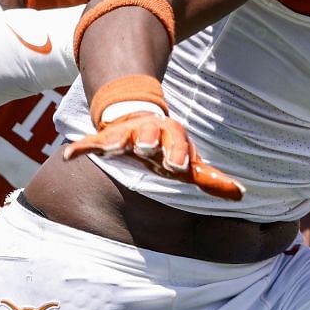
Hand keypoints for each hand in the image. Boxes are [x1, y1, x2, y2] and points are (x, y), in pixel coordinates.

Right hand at [62, 111, 245, 200]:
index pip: (178, 143)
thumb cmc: (167, 147)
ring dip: (117, 141)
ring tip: (111, 148)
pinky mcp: (104, 138)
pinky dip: (79, 149)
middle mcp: (149, 133)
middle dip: (150, 141)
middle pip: (151, 135)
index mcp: (171, 137)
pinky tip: (68, 157)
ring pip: (122, 136)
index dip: (178, 153)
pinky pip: (89, 142)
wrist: (137, 116)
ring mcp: (125, 135)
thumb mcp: (189, 160)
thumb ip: (211, 179)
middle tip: (148, 148)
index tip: (179, 166)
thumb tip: (242, 193)